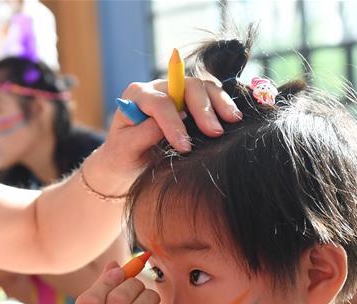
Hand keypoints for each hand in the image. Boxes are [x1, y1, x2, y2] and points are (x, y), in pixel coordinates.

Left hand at [88, 76, 242, 188]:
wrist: (128, 163)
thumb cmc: (123, 157)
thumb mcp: (125, 150)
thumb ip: (142, 135)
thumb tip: (165, 126)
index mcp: (137, 96)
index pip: (160, 102)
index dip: (173, 123)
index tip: (185, 146)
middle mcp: (158, 87)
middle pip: (186, 86)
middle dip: (202, 108)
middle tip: (214, 133)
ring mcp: (177, 92)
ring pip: (203, 86)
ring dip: (219, 102)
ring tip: (232, 121)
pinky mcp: (192, 101)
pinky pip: (211, 95)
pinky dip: (223, 105)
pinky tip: (233, 119)